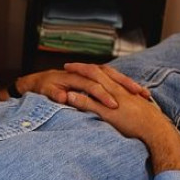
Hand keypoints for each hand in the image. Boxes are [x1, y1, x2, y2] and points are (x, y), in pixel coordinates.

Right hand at [13, 63, 150, 107]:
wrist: (34, 86)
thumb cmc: (61, 91)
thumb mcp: (83, 97)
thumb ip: (97, 98)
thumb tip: (120, 104)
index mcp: (90, 77)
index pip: (113, 77)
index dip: (128, 84)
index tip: (145, 94)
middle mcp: (80, 75)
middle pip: (104, 76)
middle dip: (121, 85)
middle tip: (136, 95)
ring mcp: (65, 79)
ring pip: (85, 83)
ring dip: (97, 93)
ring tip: (112, 104)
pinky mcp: (50, 87)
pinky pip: (57, 92)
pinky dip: (62, 95)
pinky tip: (70, 101)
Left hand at [63, 64, 179, 175]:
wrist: (157, 130)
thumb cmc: (149, 121)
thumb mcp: (137, 107)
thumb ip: (126, 102)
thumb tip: (118, 102)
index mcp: (123, 88)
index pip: (105, 72)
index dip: (92, 67)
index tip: (80, 66)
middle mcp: (118, 90)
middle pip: (96, 73)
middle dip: (81, 67)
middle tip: (67, 66)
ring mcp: (113, 101)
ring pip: (92, 84)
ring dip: (77, 78)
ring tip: (63, 76)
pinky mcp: (110, 113)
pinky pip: (92, 103)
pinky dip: (79, 99)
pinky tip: (68, 98)